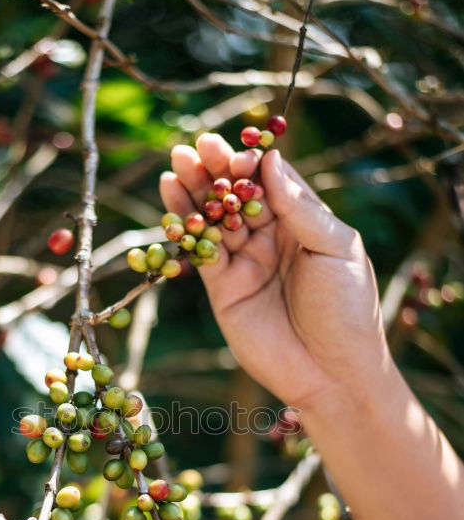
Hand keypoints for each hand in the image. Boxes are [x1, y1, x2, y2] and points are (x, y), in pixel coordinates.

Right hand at [160, 134, 389, 409]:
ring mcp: (246, 261)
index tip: (238, 151)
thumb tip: (271, 159)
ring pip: (215, 217)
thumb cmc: (347, 309)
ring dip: (195, 190)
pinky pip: (200, 250)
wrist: (331, 372)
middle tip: (197, 146)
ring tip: (177, 162)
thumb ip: (301, 207)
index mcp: (304, 222)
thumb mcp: (336, 248)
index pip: (272, 180)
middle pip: (238, 193)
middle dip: (217, 169)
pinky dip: (185, 225)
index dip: (252, 162)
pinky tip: (172, 197)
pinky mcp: (222, 287)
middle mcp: (272, 237)